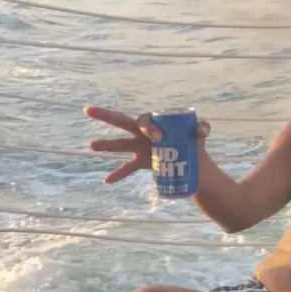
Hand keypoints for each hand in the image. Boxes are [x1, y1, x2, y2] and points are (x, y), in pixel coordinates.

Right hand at [85, 106, 209, 184]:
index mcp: (155, 122)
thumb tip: (200, 131)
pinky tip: (106, 181)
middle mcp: (144, 133)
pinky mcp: (142, 162)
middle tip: (87, 110)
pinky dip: (118, 174)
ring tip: (91, 145)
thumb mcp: (200, 131)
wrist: (193, 162)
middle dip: (106, 116)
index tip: (158, 137)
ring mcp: (141, 148)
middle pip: (122, 122)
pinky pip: (127, 168)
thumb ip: (202, 127)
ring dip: (107, 145)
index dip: (148, 127)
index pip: (144, 120)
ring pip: (121, 145)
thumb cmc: (193, 141)